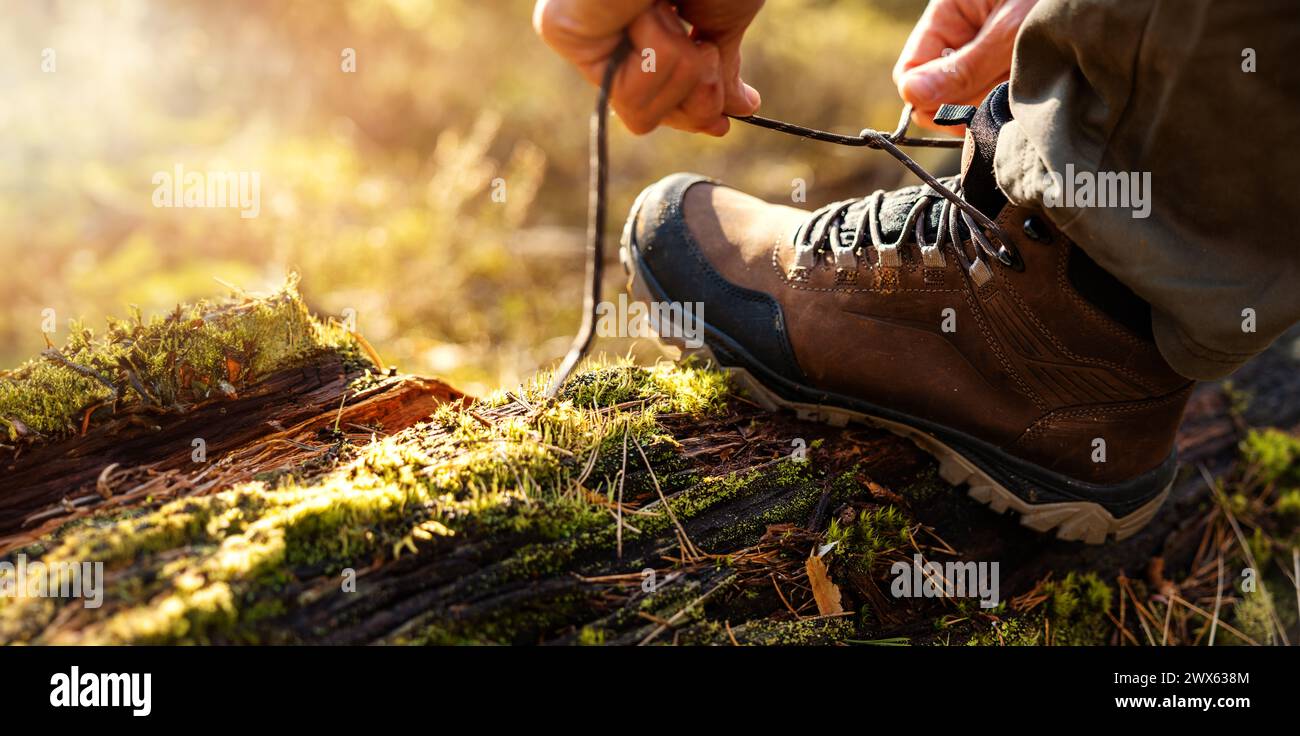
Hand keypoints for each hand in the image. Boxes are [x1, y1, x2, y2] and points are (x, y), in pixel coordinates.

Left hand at [533, 0, 763, 135]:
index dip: (689, 114)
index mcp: (640, 27)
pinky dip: (655, 53)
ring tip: (671, 10)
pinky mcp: (562, 31)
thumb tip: (743, 107)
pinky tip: (648, 10)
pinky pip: (622, 94)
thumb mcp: (727, 19)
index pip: (655, 101)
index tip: (721, 125)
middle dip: (690, 89)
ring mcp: (582, 34)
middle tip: (703, 46)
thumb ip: (722, 68)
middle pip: (647, 118)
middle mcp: (607, 33)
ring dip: (676, 64)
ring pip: (639, 112)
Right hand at [892, 0, 1039, 128]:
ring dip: (992, 102)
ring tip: (1025, 85)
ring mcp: (987, 53)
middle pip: (940, 91)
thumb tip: (914, 98)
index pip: (912, 69)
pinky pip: (997, 97)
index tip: (951, 113)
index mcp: (950, 12)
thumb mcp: (1011, 28)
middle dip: (965, 102)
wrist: (1122, 0)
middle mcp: (964, 35)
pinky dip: (1012, 101)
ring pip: (970, 99)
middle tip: (999, 98)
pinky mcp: (1011, 67)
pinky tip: (1035, 89)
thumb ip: (964, 67)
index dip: (925, 98)